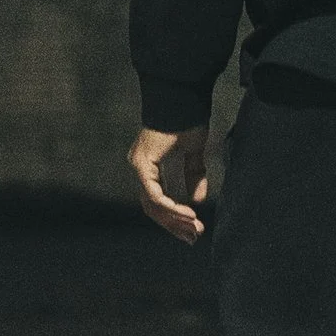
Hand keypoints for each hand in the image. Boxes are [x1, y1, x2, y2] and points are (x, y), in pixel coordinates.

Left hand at [129, 124, 210, 243]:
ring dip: (175, 219)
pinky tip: (187, 212)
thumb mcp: (194, 152)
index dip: (174, 218)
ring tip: (196, 226)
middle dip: (174, 225)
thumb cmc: (187, 118)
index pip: (157, 201)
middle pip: (153, 209)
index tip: (194, 229)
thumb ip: (194, 174)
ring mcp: (139, 166)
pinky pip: (154, 195)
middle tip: (195, 237)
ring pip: (153, 205)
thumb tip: (197, 200)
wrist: (182, 98)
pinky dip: (170, 206)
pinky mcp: (142, 164)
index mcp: (148, 166)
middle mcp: (140, 169)